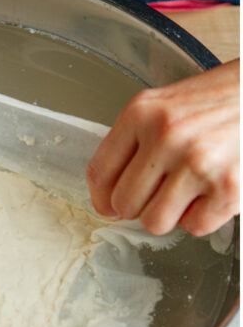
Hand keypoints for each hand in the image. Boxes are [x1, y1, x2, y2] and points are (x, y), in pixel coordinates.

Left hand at [87, 59, 238, 235]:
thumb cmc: (224, 100)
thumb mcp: (168, 105)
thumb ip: (137, 141)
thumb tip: (110, 194)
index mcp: (142, 114)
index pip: (100, 172)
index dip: (102, 198)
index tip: (109, 207)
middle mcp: (165, 137)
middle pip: (124, 203)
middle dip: (141, 205)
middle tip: (163, 191)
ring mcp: (197, 163)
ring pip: (154, 221)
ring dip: (170, 215)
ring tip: (189, 191)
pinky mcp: (228, 187)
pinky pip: (194, 226)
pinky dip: (204, 216)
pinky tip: (214, 191)